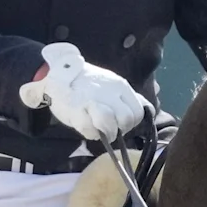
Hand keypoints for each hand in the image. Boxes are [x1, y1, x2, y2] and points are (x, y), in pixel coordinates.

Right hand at [20, 42, 148, 142]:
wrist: (58, 72)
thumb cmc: (87, 83)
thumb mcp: (112, 85)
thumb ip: (128, 97)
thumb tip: (148, 109)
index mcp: (120, 86)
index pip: (138, 111)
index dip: (132, 122)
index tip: (121, 122)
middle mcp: (109, 92)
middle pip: (127, 119)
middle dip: (121, 129)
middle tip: (111, 128)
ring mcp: (93, 101)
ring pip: (111, 126)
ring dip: (107, 133)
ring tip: (100, 131)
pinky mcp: (77, 110)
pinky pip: (90, 130)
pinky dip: (90, 133)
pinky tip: (86, 126)